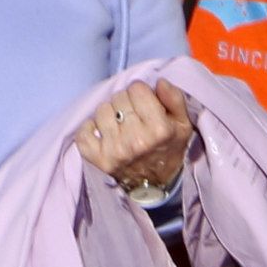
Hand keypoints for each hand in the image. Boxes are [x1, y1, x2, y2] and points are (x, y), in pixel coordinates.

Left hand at [76, 79, 192, 191]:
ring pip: (101, 109)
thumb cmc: (168, 148)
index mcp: (159, 129)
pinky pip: (83, 131)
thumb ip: (174, 98)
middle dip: (126, 102)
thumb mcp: (182, 123)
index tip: (145, 103)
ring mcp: (115, 151)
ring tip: (120, 124)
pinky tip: (103, 132)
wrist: (156, 183)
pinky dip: (90, 128)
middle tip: (133, 115)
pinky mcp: (97, 159)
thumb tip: (159, 82)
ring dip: (109, 113)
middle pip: (119, 97)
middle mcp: (136, 141)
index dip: (141, 93)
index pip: (137, 89)